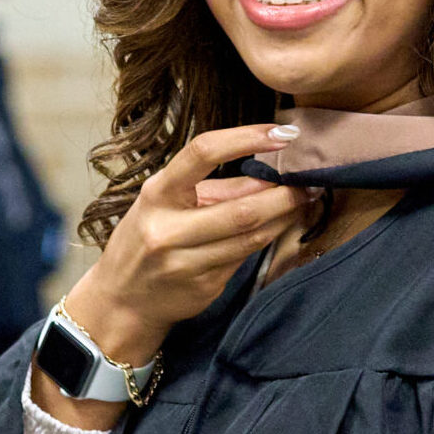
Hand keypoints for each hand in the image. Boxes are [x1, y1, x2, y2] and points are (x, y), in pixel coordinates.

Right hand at [65, 122, 306, 364]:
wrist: (123, 300)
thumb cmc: (147, 238)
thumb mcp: (168, 202)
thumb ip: (218, 189)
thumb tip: (270, 173)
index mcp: (156, 195)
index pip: (202, 153)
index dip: (247, 138)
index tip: (282, 133)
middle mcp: (167, 230)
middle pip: (242, 210)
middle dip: (285, 194)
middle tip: (310, 180)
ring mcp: (185, 263)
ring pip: (251, 237)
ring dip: (285, 217)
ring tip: (303, 199)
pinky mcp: (203, 288)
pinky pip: (245, 257)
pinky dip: (268, 238)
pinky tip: (279, 226)